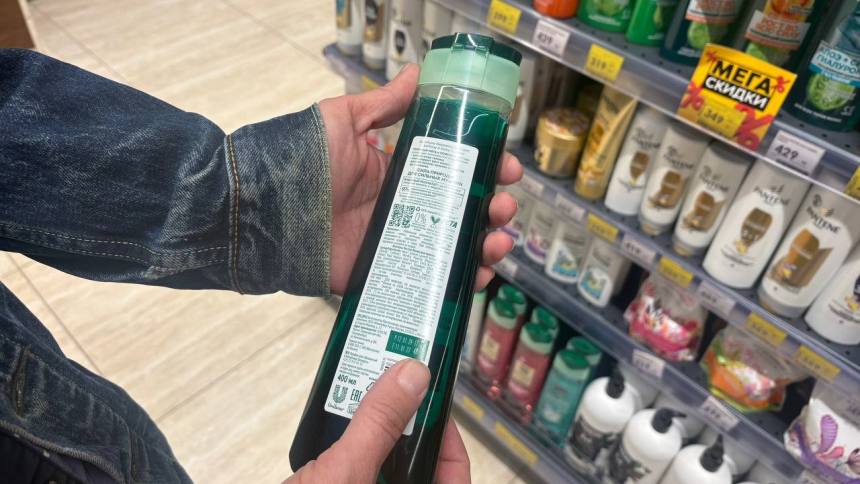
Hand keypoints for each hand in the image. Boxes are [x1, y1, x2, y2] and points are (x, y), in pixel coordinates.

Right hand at [284, 359, 470, 483]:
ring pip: (383, 470)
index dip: (446, 432)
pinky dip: (348, 455)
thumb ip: (379, 425)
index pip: (453, 471)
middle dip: (403, 429)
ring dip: (371, 438)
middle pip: (416, 467)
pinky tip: (334, 433)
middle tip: (390, 391)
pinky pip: (357, 476)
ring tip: (359, 404)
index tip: (429, 398)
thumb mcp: (345, 474)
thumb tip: (411, 378)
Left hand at [318, 64, 521, 294]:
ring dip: (487, 242)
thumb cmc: (306, 161)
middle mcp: (404, 210)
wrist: (267, 210)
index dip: (485, 169)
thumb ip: (384, 104)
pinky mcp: (386, 273)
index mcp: (398, 174)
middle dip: (493, 207)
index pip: (453, 173)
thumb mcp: (346, 121)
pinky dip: (462, 280)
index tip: (508, 167)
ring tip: (498, 238)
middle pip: (462, 212)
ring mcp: (397, 244)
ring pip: (455, 247)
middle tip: (504, 204)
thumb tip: (419, 72)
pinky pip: (431, 281)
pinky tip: (480, 272)